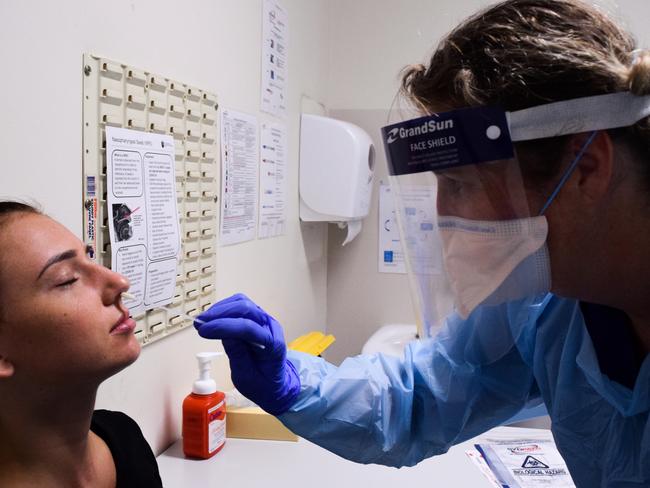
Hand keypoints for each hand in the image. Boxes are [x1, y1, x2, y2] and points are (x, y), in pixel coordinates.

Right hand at [194, 294, 300, 414]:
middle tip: (200, 323)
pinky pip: (241, 305)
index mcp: (274, 345)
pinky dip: (224, 308)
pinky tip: (212, 318)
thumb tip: (224, 334)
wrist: (275, 383)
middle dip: (220, 313)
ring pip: (243, 303)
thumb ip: (238, 355)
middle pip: (247, 309)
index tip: (203, 330)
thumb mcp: (247, 378)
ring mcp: (265, 321)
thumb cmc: (262, 384)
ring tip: (202, 320)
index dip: (224, 326)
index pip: (249, 328)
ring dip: (221, 309)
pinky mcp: (257, 318)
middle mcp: (271, 327)